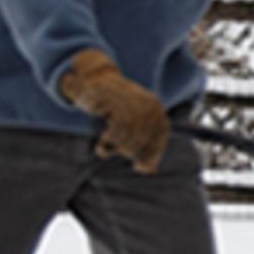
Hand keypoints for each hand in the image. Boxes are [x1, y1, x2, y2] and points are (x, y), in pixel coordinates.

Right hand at [60, 49, 169, 173]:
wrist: (92, 83)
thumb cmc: (112, 110)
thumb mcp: (128, 128)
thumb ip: (141, 147)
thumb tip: (149, 171)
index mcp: (155, 108)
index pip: (160, 135)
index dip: (152, 154)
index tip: (140, 167)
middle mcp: (148, 102)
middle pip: (147, 135)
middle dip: (134, 152)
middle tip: (120, 154)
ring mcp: (132, 98)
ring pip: (133, 131)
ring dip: (120, 146)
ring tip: (108, 150)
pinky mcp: (114, 99)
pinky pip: (117, 126)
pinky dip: (109, 140)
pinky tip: (102, 144)